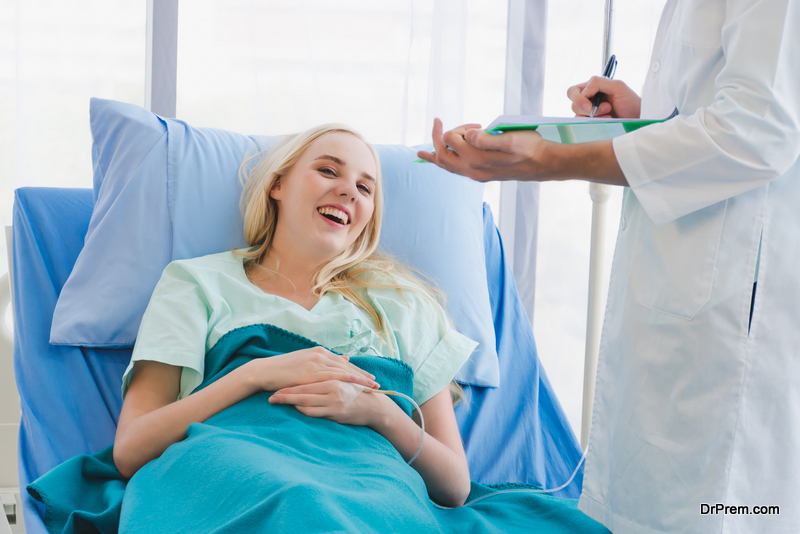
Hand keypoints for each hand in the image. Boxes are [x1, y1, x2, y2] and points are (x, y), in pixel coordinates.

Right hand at [249, 346, 379, 392]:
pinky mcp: (311, 372)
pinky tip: (358, 385)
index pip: (342, 362)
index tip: (368, 377)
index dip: (356, 369)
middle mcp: (320, 355)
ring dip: (360, 378)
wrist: (264, 371)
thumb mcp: (304, 365)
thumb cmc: (282, 371)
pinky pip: (335, 376)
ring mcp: (316, 362)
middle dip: (362, 374)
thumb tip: (340, 360)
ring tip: (372, 386)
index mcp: (318, 352)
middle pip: (346, 365)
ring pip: (344, 370)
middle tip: (376, 383)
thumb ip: (320, 364)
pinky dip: (348, 380)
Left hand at [269, 380, 394, 427]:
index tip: (276, 385)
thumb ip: (330, 374)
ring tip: (276, 402)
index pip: (307, 380)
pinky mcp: (335, 412)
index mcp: (333, 377)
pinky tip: (295, 409)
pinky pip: (314, 412)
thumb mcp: (344, 380)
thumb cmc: (357, 393)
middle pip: (303, 390)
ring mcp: (333, 400)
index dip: (291, 383)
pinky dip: (302, 410)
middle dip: (285, 393)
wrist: (375, 407)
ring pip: (305, 402)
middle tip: (270, 396)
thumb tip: (313, 370)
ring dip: (289, 402)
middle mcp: (332, 387)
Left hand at [417, 118, 549, 181]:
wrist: (542, 163)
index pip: (452, 139)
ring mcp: (475, 174)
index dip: (459, 127)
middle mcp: (473, 170)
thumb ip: (487, 138)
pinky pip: (453, 170)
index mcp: (478, 160)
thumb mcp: (511, 139)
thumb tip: (467, 134)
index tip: (475, 124)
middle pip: (442, 154)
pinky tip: (435, 160)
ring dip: (434, 154)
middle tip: (437, 122)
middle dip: (438, 137)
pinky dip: (442, 162)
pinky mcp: (479, 175)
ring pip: (446, 165)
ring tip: (420, 152)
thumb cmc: (529, 147)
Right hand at [567, 77, 640, 117]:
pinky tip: (608, 120)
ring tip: (610, 114)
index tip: (589, 106)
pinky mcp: (592, 124)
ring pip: (578, 116)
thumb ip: (598, 83)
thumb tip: (584, 91)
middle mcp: (588, 100)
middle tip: (607, 108)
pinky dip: (596, 123)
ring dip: (595, 116)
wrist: (637, 117)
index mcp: (591, 88)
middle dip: (589, 109)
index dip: (578, 99)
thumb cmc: (630, 101)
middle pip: (574, 105)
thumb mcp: (617, 86)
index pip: (573, 91)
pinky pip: (584, 125)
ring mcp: (589, 113)